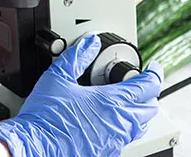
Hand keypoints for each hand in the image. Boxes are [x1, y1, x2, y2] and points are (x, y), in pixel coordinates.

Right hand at [0, 35, 161, 156]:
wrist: (36, 144)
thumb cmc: (45, 116)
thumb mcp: (57, 77)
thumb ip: (76, 57)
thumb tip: (89, 44)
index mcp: (111, 102)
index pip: (148, 86)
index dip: (154, 73)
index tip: (153, 68)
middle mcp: (119, 122)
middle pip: (150, 107)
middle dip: (149, 93)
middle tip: (140, 83)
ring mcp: (115, 139)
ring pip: (140, 125)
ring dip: (138, 111)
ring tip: (127, 101)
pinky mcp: (106, 151)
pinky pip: (125, 138)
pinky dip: (124, 126)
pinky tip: (109, 121)